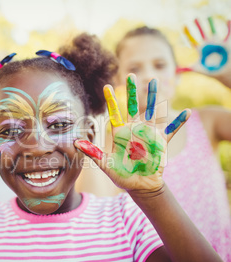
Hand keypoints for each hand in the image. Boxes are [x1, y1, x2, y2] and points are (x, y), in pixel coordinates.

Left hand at [75, 74, 190, 192]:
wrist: (140, 186)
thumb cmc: (121, 175)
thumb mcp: (106, 164)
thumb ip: (93, 152)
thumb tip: (75, 143)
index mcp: (120, 133)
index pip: (115, 113)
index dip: (111, 100)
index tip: (107, 86)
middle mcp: (134, 130)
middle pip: (133, 106)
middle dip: (132, 91)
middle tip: (131, 75)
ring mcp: (148, 134)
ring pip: (152, 111)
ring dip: (154, 97)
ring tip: (154, 81)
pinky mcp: (161, 142)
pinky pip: (171, 130)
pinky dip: (178, 122)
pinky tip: (187, 112)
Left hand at [178, 17, 230, 87]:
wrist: (223, 72)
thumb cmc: (211, 70)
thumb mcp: (197, 69)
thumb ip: (186, 69)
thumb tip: (175, 71)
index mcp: (201, 49)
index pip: (192, 40)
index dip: (188, 34)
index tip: (183, 26)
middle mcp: (208, 44)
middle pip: (202, 33)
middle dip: (198, 26)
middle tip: (194, 18)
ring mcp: (217, 43)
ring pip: (213, 31)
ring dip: (211, 24)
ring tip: (208, 17)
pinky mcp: (226, 44)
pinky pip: (227, 34)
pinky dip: (228, 28)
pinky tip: (228, 20)